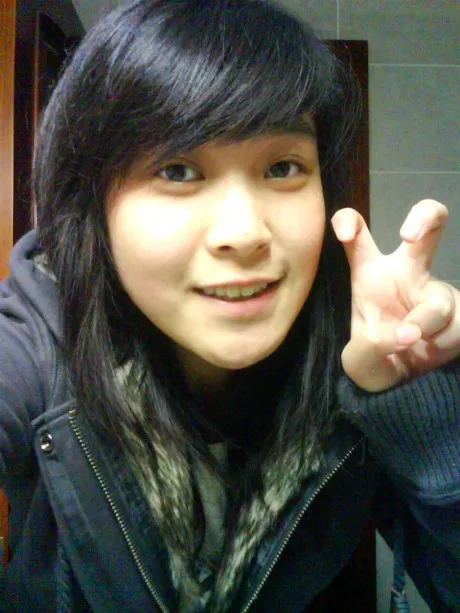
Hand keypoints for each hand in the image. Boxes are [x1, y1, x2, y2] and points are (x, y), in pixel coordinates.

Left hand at [331, 200, 459, 391]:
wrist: (405, 385)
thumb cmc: (375, 359)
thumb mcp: (358, 360)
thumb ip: (370, 346)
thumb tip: (407, 334)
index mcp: (370, 273)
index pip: (358, 237)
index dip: (348, 223)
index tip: (344, 235)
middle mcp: (407, 272)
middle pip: (427, 225)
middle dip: (426, 217)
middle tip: (409, 236)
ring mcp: (437, 290)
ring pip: (438, 300)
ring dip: (425, 323)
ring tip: (414, 340)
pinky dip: (445, 340)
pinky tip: (435, 348)